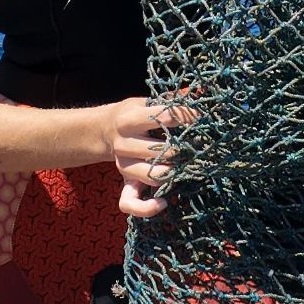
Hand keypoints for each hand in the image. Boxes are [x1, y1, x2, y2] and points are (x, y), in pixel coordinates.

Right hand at [105, 96, 189, 218]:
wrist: (104, 130)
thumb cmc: (132, 115)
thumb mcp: (144, 102)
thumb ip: (166, 100)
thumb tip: (195, 95)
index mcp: (128, 120)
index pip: (162, 117)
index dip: (185, 116)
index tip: (200, 117)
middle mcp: (124, 144)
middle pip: (157, 150)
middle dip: (182, 148)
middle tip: (197, 144)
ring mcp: (124, 166)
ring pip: (150, 176)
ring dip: (172, 172)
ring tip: (185, 166)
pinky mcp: (125, 183)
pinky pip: (129, 203)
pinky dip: (146, 208)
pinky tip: (163, 202)